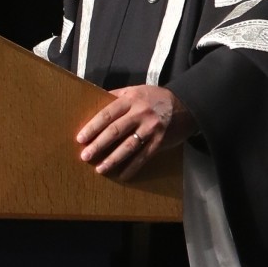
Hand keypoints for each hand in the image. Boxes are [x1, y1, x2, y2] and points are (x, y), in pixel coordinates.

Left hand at [76, 84, 194, 180]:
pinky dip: (132, 167)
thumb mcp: (137, 90)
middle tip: (85, 156)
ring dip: (113, 159)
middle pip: (115, 131)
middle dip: (99, 145)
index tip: (80, 138)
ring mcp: (151, 128)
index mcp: (131, 98)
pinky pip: (144, 156)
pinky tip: (122, 175)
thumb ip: (118, 97)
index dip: (93, 127)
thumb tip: (95, 104)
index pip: (107, 114)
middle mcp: (141, 113)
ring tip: (100, 169)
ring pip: (128, 146)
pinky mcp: (160, 141)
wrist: (186, 105)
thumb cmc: (156, 98)